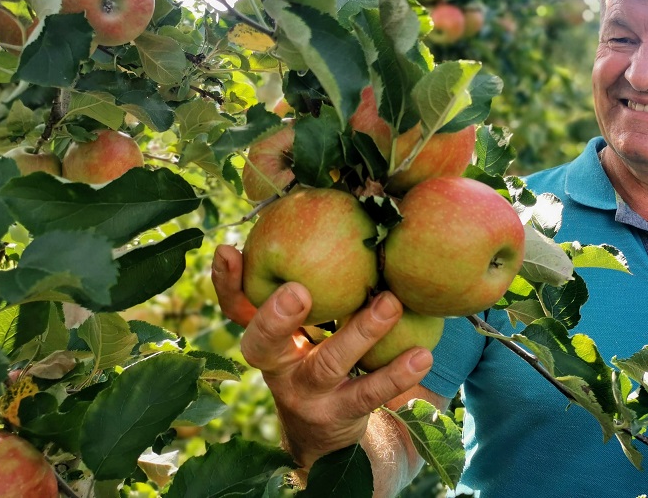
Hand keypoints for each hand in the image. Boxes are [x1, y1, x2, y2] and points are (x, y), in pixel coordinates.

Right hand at [210, 245, 434, 469]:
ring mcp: (306, 394)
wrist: (327, 435)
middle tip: (298, 290)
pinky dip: (396, 373)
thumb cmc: (322, 354)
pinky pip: (369, 392)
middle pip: (262, 344)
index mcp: (266, 336)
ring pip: (328, 364)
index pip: (236, 308)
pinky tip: (422, 354)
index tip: (228, 250)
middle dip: (275, 317)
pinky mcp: (340, 414)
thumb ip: (313, 281)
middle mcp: (277, 366)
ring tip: (390, 303)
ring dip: (361, 332)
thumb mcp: (308, 325)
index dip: (226, 283)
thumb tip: (339, 212)